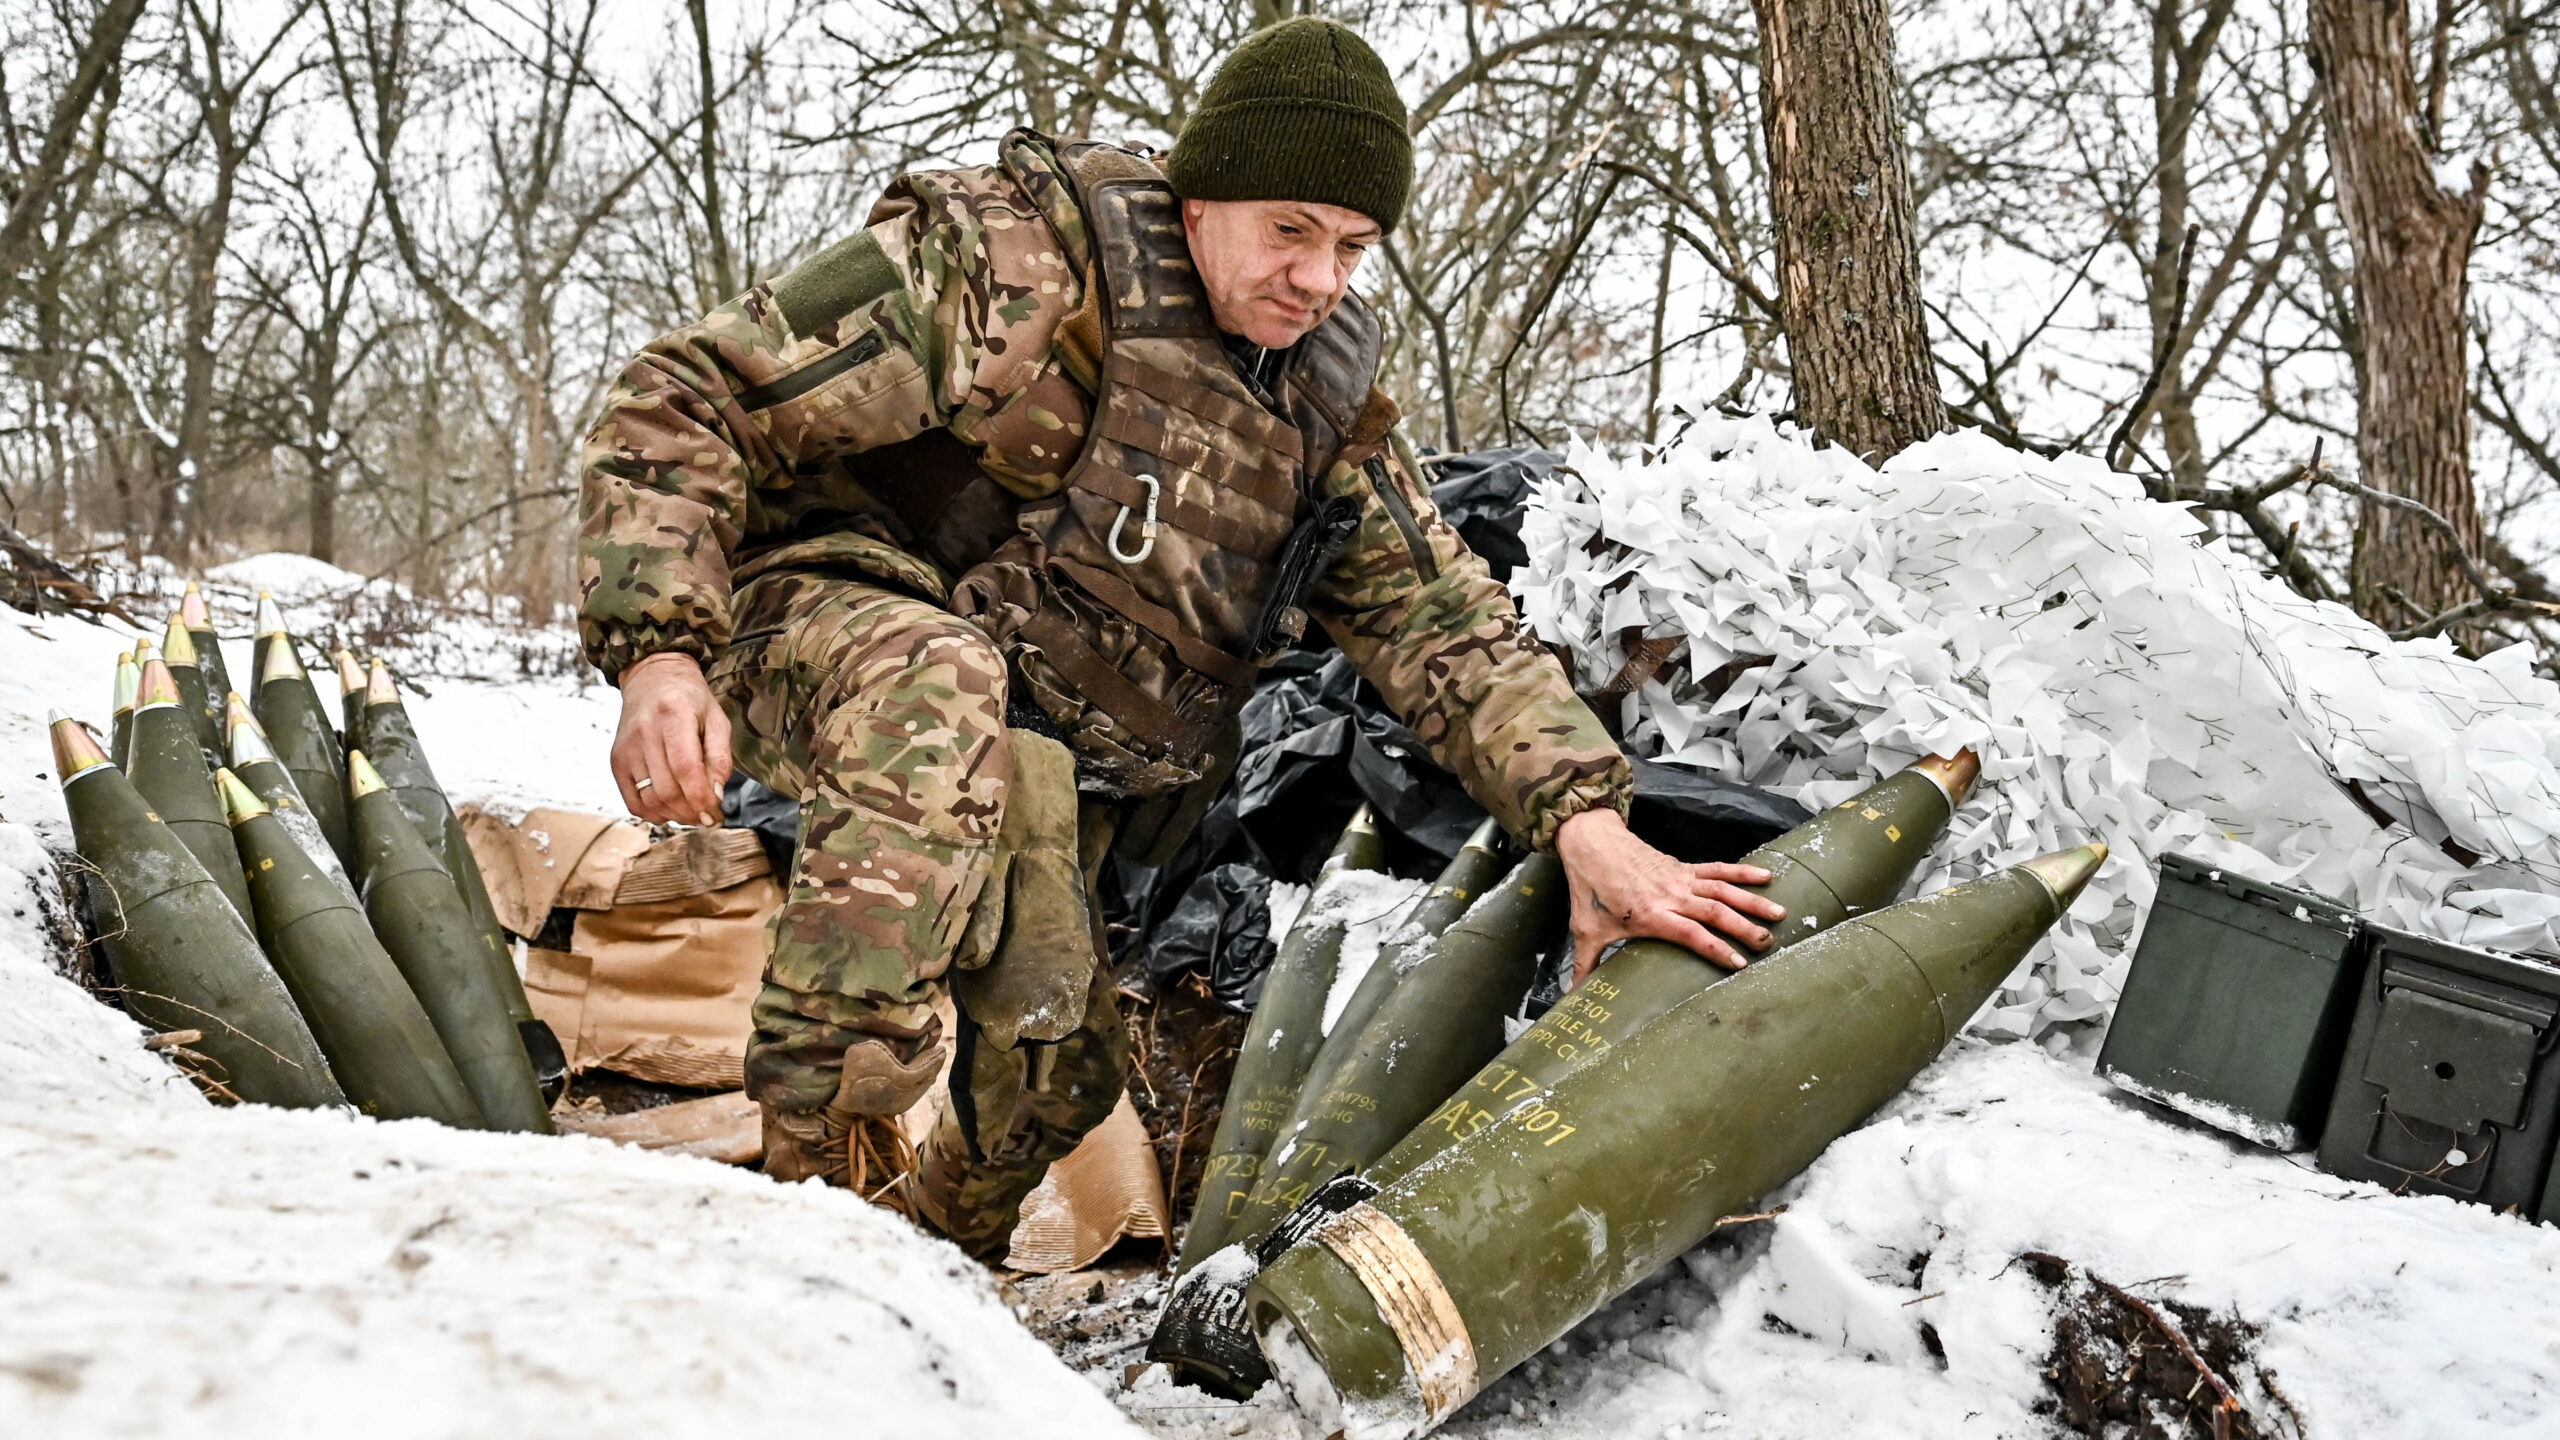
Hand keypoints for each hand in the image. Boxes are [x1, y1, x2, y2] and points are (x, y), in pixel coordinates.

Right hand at [611, 652, 732, 825]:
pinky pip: (631, 799)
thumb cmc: (690, 700)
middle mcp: (645, 732)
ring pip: (649, 799)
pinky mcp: (616, 759)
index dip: (701, 798)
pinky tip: (668, 811)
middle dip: (691, 812)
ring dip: (674, 815)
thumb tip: (715, 795)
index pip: (686, 769)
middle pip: (667, 789)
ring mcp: (627, 747)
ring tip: (692, 814)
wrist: (652, 678)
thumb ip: (720, 757)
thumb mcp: (717, 719)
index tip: (715, 812)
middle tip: (708, 817)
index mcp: (674, 716)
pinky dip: (651, 813)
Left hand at [1553, 807, 1785, 985]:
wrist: (1592, 844)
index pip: (1692, 935)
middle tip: (1769, 943)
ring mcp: (1681, 879)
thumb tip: (1572, 997)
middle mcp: (1672, 896)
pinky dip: (1742, 872)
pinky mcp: (1683, 867)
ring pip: (1723, 890)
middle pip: (1715, 912)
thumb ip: (1585, 965)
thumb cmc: (1590, 890)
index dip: (1716, 948)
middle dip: (1744, 928)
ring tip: (1780, 913)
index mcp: (1653, 915)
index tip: (1740, 963)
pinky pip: (1718, 869)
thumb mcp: (1586, 931)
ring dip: (1752, 901)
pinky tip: (1767, 875)